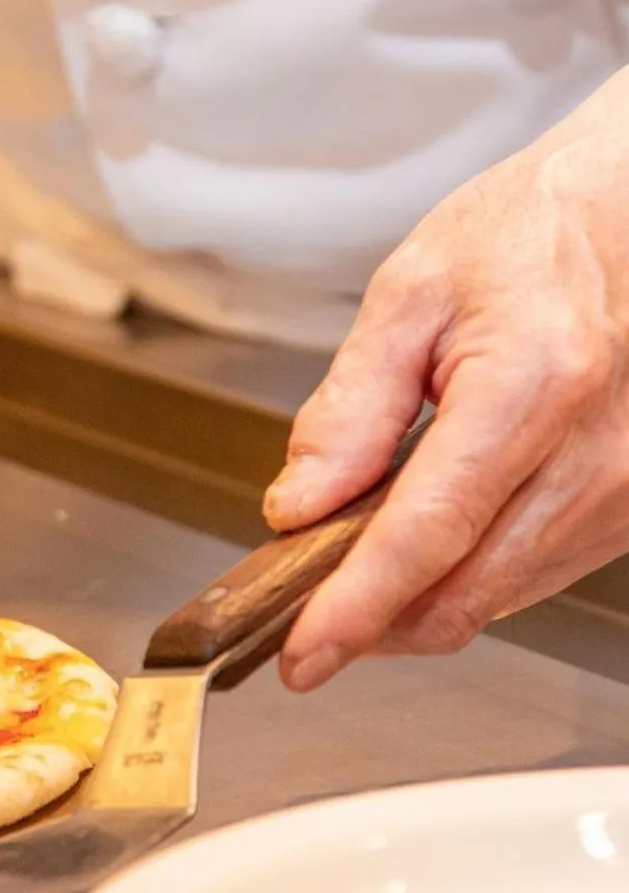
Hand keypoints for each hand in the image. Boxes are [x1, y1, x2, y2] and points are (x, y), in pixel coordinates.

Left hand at [263, 66, 628, 690]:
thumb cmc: (530, 235)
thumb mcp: (410, 294)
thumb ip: (349, 408)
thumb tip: (298, 505)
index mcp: (532, 389)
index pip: (423, 538)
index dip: (351, 610)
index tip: (301, 657)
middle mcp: (595, 456)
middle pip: (459, 594)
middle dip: (368, 621)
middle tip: (297, 604)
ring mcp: (626, 492)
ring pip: (493, 599)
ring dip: (412, 601)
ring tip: (354, 556)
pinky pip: (530, 577)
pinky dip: (462, 576)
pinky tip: (425, 539)